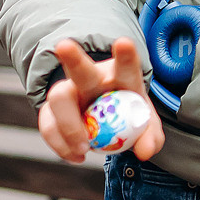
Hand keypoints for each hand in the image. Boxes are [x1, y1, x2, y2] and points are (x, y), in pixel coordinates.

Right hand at [37, 38, 165, 162]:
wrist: (104, 123)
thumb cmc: (126, 115)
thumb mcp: (145, 126)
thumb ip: (150, 137)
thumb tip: (145, 151)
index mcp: (119, 77)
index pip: (125, 66)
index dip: (125, 54)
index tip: (124, 42)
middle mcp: (91, 80)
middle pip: (81, 69)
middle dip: (72, 57)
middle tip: (63, 45)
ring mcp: (68, 94)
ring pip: (59, 99)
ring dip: (69, 125)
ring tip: (84, 148)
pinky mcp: (51, 113)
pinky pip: (49, 126)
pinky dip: (60, 144)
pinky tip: (75, 156)